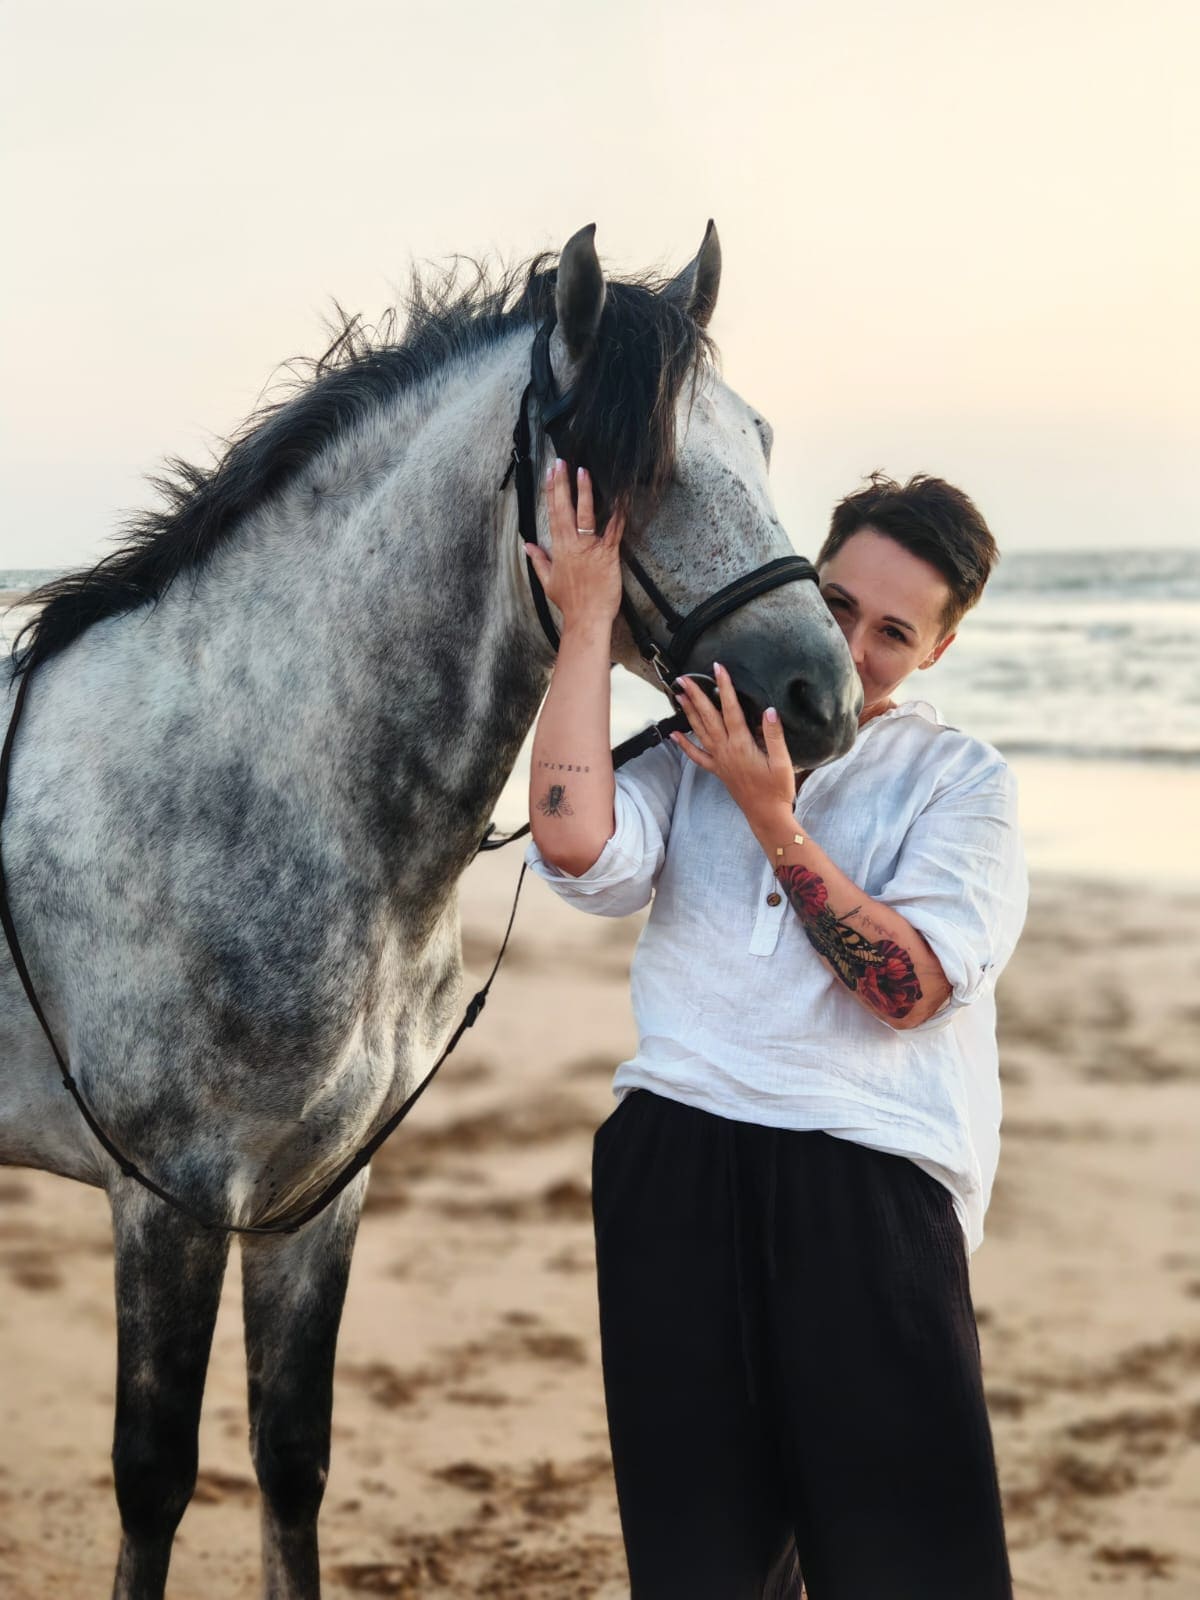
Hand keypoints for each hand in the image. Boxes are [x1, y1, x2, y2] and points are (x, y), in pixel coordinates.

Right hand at [523, 460, 624, 632]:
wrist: (587, 618)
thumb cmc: (570, 602)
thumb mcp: (548, 581)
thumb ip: (539, 560)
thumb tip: (527, 545)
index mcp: (559, 549)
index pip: (553, 514)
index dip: (551, 492)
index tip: (550, 474)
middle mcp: (573, 545)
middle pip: (565, 509)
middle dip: (563, 484)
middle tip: (561, 462)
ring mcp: (590, 548)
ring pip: (586, 515)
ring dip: (584, 492)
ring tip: (583, 472)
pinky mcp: (608, 555)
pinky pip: (613, 531)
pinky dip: (617, 515)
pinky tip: (619, 498)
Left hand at [670, 663, 796, 814]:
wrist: (766, 816)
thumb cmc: (777, 789)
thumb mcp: (783, 762)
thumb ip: (775, 735)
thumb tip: (769, 710)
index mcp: (742, 745)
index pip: (731, 710)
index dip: (724, 687)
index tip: (718, 668)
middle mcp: (726, 751)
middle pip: (708, 718)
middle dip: (696, 696)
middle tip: (683, 679)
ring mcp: (719, 761)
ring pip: (700, 732)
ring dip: (688, 713)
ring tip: (678, 696)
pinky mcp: (718, 770)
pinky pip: (697, 756)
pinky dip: (685, 745)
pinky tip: (675, 734)